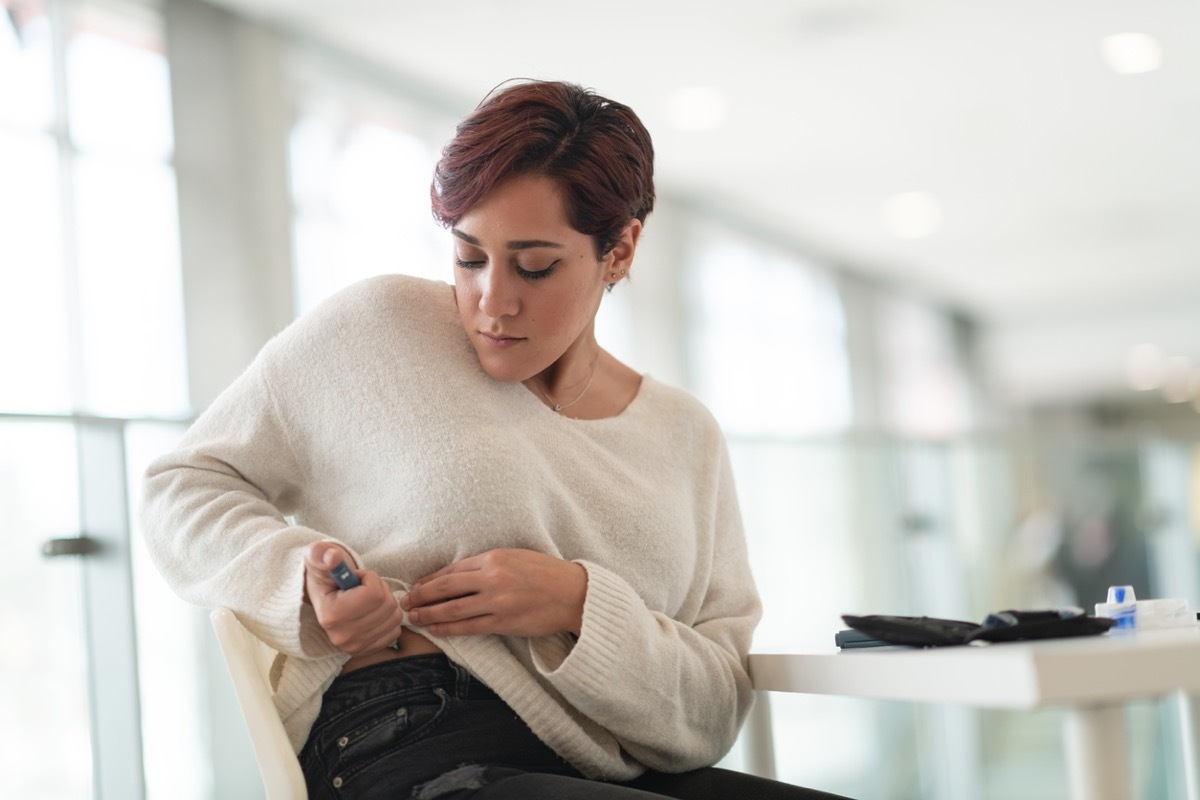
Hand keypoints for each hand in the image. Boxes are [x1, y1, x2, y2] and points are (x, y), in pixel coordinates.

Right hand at [303, 541, 403, 654]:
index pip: (374, 593)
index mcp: (331, 614)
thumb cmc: (325, 572)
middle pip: (387, 605)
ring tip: (367, 599)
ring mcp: (354, 647)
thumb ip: (323, 554)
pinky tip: (372, 612)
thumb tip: (333, 557)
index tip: (355, 577)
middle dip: (380, 589)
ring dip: (386, 602)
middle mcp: (342, 636)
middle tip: (362, 588)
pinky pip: (395, 630)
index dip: (369, 578)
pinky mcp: (366, 651)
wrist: (323, 594)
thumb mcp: (319, 556)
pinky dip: (389, 617)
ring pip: (394, 616)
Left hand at [400, 549, 586, 637]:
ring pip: (453, 609)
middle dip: (421, 597)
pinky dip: (449, 629)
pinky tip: (437, 630)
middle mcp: (492, 578)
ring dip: (430, 615)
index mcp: (494, 558)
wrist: (574, 594)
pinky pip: (469, 627)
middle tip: (405, 603)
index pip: (452, 569)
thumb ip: (489, 564)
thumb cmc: (547, 573)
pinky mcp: (504, 622)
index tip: (416, 587)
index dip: (430, 580)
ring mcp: (497, 601)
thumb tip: (459, 575)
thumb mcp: (516, 557)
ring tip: (415, 619)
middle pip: (446, 588)